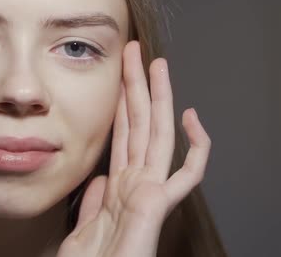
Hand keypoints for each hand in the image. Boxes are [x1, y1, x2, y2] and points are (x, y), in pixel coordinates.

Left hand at [57, 41, 211, 256]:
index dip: (123, 103)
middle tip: (135, 52)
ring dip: (159, 98)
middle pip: (139, 124)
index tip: (121, 76)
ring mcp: (150, 192)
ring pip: (158, 134)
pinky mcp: (159, 206)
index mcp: (119, 186)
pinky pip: (187, 174)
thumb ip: (91, 201)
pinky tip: (193, 117)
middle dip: (137, 86)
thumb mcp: (82, 228)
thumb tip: (98, 176)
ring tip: (157, 63)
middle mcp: (137, 183)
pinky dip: (197, 148)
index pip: (123, 133)